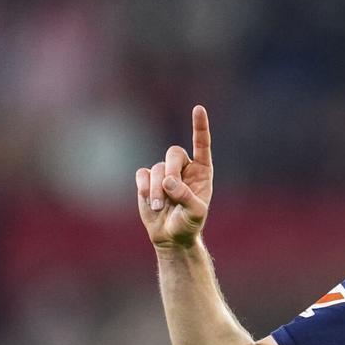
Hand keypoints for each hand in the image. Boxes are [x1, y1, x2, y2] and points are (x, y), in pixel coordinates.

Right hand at [136, 105, 213, 248]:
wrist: (171, 236)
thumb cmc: (189, 224)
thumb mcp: (195, 214)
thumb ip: (186, 196)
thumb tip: (168, 181)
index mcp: (202, 171)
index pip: (202, 144)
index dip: (199, 127)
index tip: (198, 109)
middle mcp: (184, 168)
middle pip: (174, 153)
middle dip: (170, 171)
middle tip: (169, 190)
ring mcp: (165, 173)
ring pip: (157, 168)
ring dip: (157, 189)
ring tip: (159, 207)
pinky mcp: (148, 180)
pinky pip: (143, 174)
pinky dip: (145, 187)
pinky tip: (149, 201)